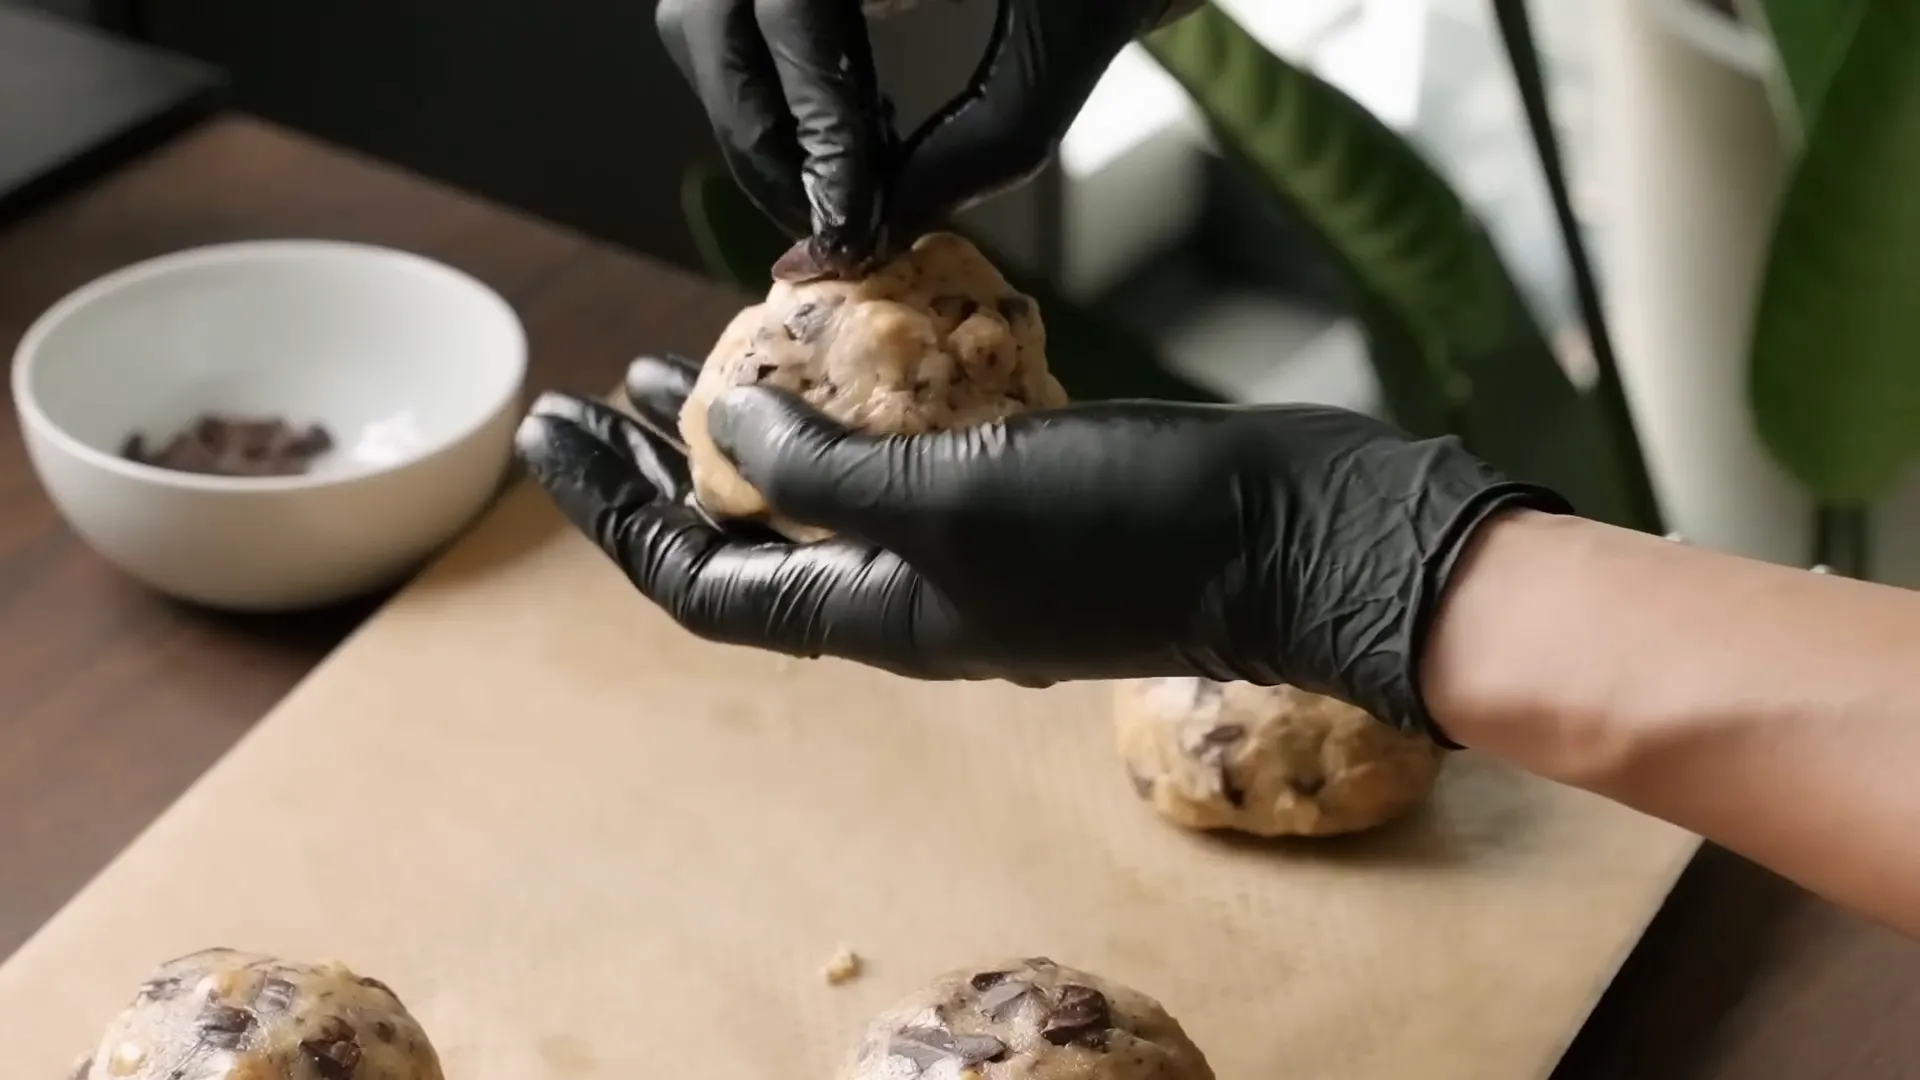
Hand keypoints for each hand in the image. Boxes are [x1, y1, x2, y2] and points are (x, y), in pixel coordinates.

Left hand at [514, 355, 1569, 743]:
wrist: (1293, 534)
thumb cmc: (1129, 532)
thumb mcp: (953, 498)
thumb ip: (826, 472)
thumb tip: (726, 428)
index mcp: (877, 619)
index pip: (704, 581)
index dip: (617, 510)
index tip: (554, 424)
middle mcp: (909, 597)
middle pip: (747, 543)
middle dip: (660, 473)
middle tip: (592, 396)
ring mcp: (968, 551)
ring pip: (821, 498)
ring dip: (745, 436)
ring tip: (679, 364)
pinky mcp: (1020, 496)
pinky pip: (900, 459)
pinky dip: (849, 410)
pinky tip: (834, 353)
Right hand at [655, 0, 1191, 268]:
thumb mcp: (1069, 36)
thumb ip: (980, 141)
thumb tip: (883, 228)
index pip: (783, 9)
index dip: (807, 124)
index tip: (848, 219)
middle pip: (712, 17)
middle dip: (762, 133)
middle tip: (828, 221)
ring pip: (714, 15)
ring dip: (762, 108)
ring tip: (844, 180)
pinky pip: (749, 10)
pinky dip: (781, 74)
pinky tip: (852, 125)